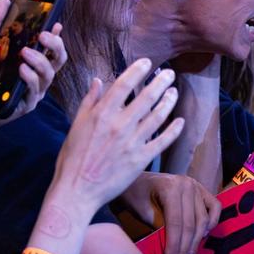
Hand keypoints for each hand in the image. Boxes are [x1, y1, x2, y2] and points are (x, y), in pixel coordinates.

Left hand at [0, 0, 67, 136]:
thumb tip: (5, 1)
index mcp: (33, 63)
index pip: (52, 48)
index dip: (58, 37)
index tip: (56, 24)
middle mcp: (38, 77)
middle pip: (57, 60)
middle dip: (55, 46)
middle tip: (43, 35)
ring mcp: (34, 92)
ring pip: (48, 75)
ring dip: (40, 61)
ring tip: (25, 52)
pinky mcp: (26, 105)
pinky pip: (34, 91)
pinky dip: (30, 78)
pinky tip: (22, 70)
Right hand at [51, 59, 184, 212]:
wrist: (77, 190)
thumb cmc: (72, 158)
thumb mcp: (76, 125)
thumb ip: (89, 102)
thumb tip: (97, 81)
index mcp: (101, 114)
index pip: (124, 84)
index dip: (137, 71)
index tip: (147, 63)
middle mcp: (119, 125)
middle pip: (146, 97)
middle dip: (161, 82)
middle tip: (169, 73)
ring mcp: (132, 142)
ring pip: (158, 117)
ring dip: (168, 102)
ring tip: (174, 92)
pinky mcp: (141, 159)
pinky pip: (162, 141)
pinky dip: (174, 130)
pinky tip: (180, 121)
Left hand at [120, 172, 221, 253]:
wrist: (137, 178)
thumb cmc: (136, 195)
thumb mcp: (142, 212)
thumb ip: (158, 227)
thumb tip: (172, 251)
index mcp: (170, 187)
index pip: (176, 222)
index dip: (174, 245)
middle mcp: (187, 185)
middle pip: (191, 224)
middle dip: (185, 249)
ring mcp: (197, 186)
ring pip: (203, 220)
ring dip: (196, 243)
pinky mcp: (203, 190)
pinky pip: (215, 208)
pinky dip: (212, 223)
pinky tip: (203, 238)